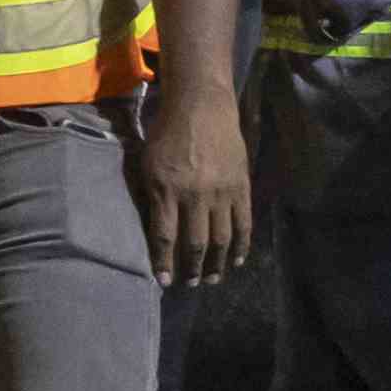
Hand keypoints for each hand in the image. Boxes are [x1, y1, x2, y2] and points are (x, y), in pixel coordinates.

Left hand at [135, 81, 255, 287]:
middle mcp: (195, 195)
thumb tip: (154, 228)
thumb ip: (150, 195)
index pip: (165, 236)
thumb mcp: (147, 162)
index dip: (164, 262)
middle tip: (190, 284)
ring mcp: (221, 192)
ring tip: (213, 279)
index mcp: (166, 189)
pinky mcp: (241, 186)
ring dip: (218, 263)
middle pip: (196, 243)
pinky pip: (243, 223)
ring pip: (222, 238)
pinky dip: (242, 245)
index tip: (163, 281)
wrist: (201, 106)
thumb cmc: (166, 133)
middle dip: (192, 268)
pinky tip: (237, 260)